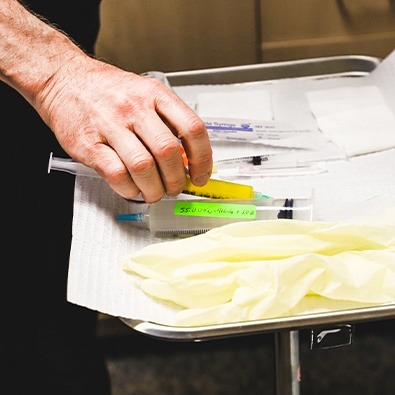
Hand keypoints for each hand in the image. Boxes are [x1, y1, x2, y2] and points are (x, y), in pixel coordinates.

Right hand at [35, 56, 212, 202]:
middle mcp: (135, 107)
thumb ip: (168, 121)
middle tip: (174, 187)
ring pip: (143, 167)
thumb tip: (189, 158)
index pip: (192, 129)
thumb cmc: (108, 91)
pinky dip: (130, 190)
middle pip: (168, 152)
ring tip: (154, 192)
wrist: (63, 80)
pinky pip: (117, 175)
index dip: (202, 159)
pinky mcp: (88, 144)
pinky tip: (132, 188)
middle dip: (177, 180)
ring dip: (154, 189)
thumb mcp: (145, 93)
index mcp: (155, 94)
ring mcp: (110, 124)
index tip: (200, 174)